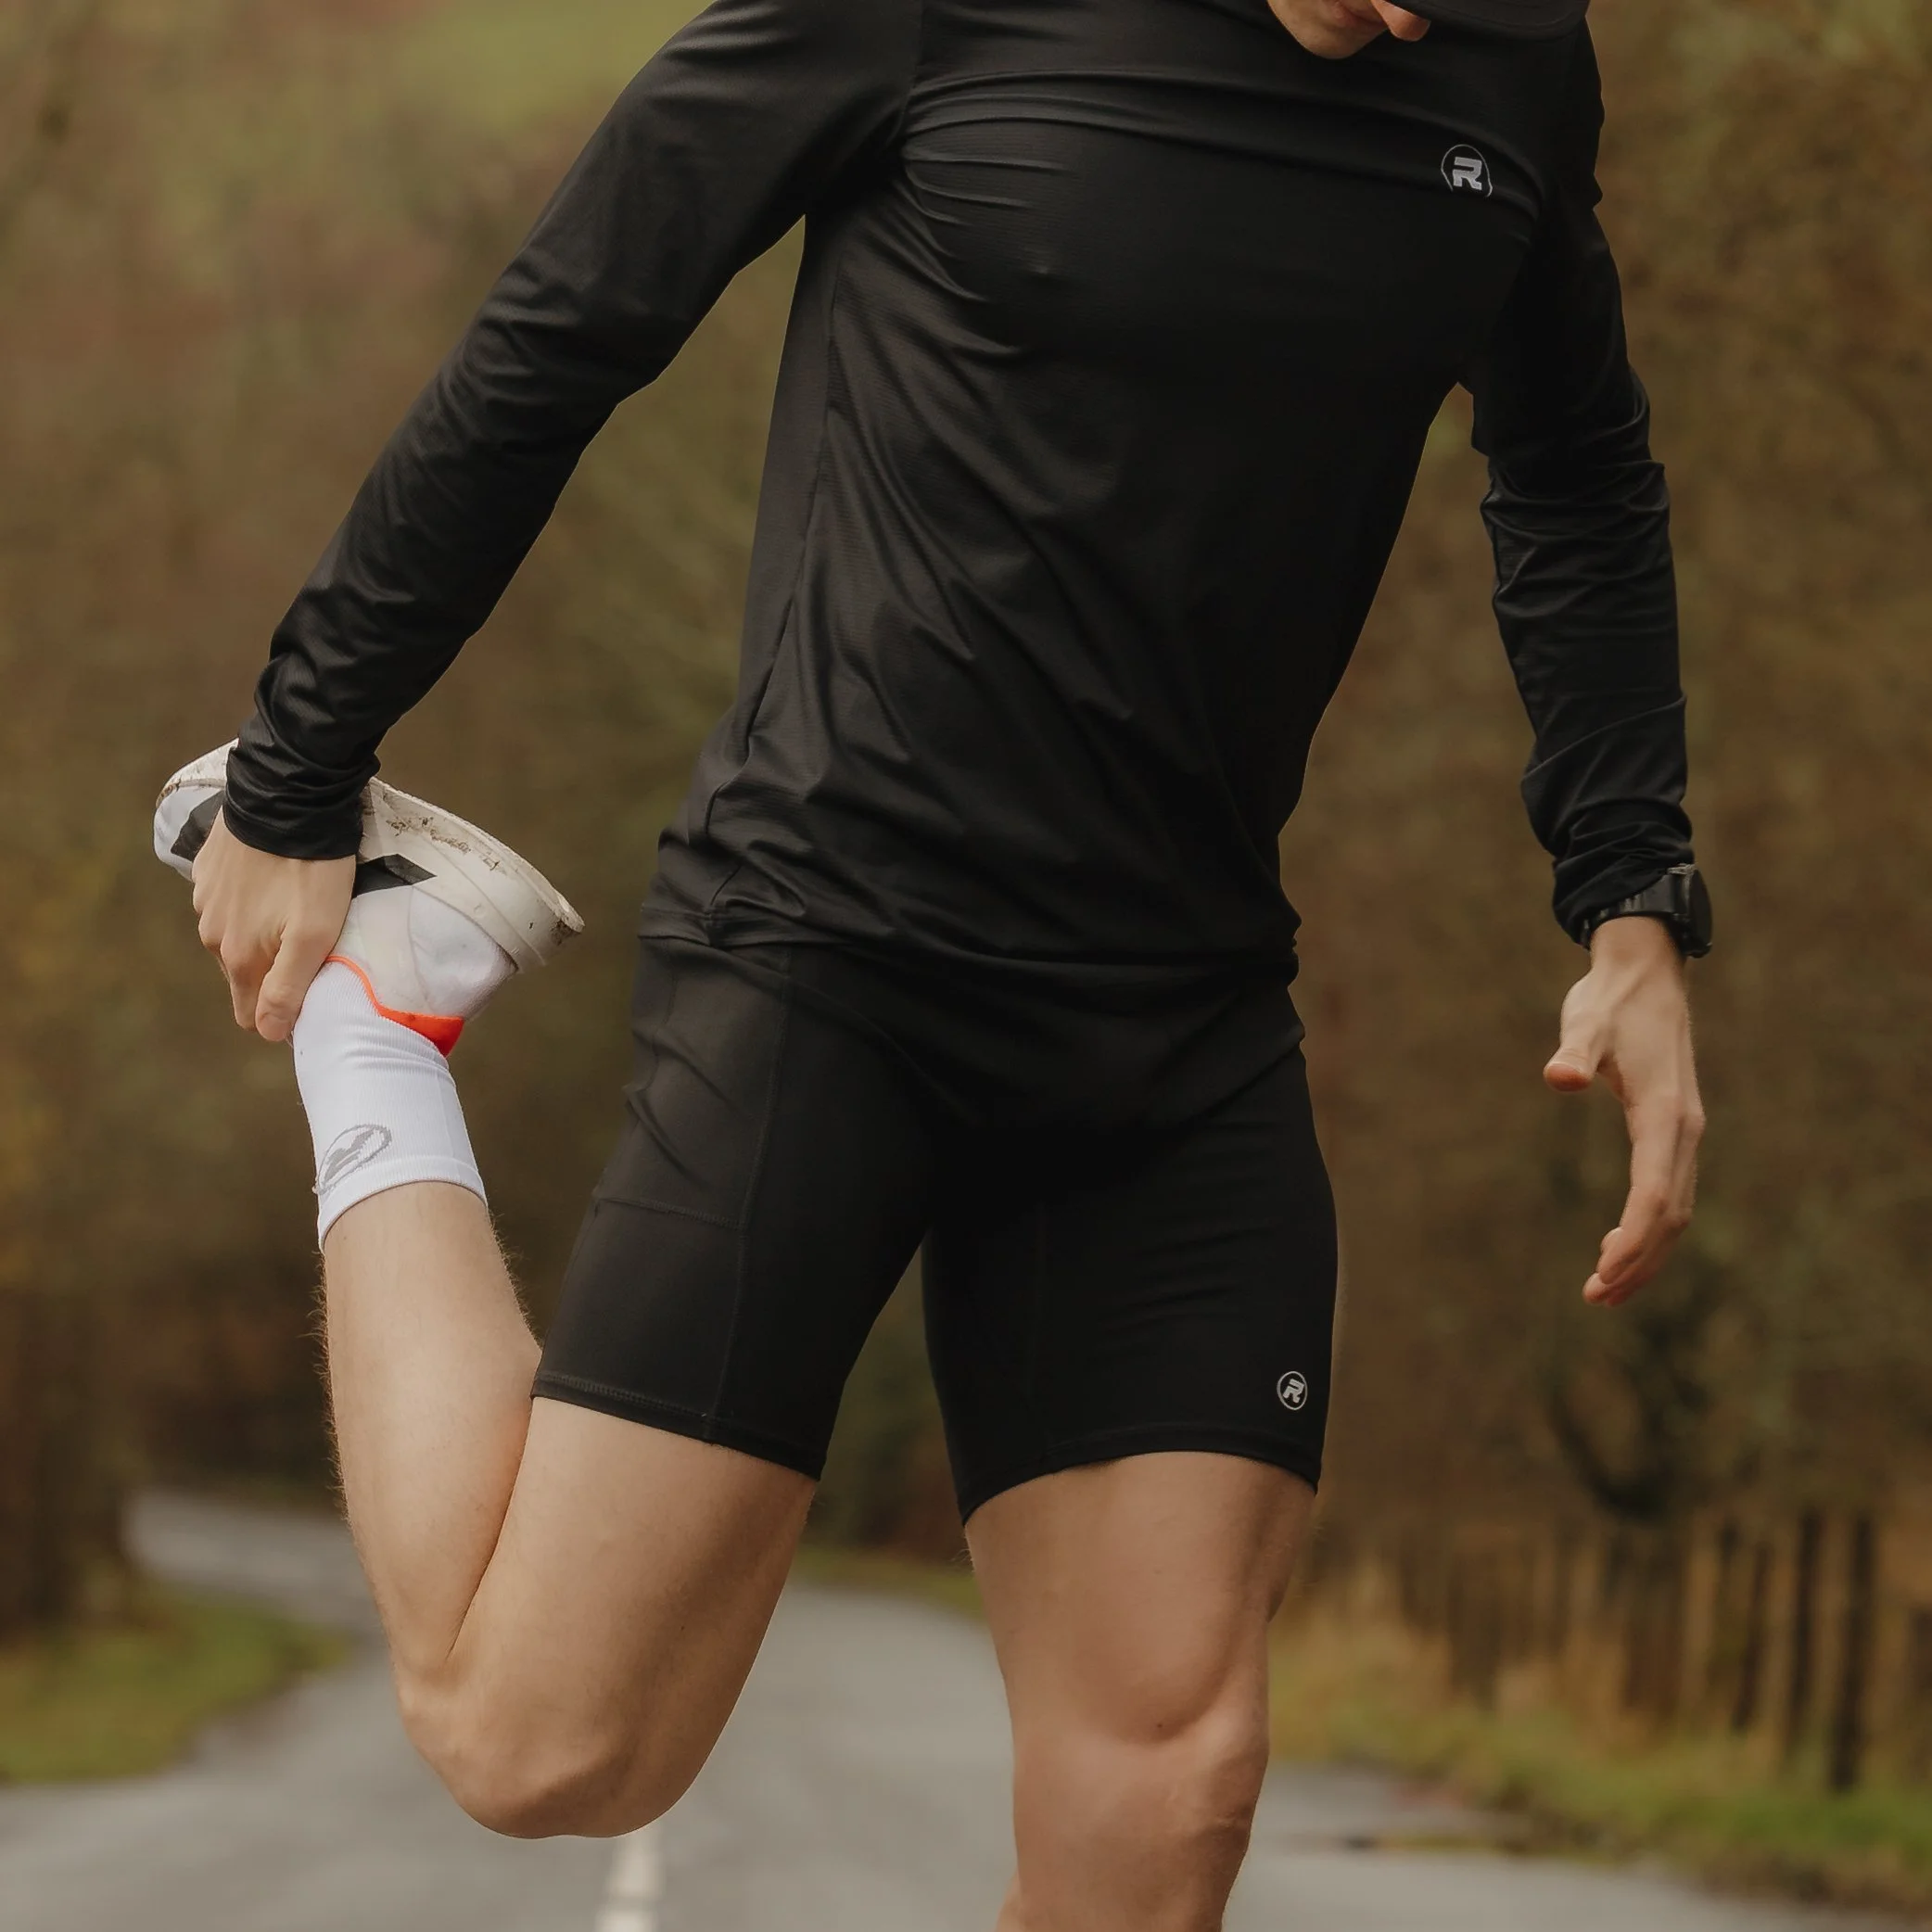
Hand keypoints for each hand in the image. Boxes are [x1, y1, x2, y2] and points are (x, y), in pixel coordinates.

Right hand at [192, 812, 354, 1041]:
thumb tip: (268, 1033)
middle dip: (273, 972)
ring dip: (261, 932)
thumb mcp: (314, 935)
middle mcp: (211, 934)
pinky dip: (249, 899)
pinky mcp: (207, 870)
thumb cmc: (312, 871)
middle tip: (312, 947)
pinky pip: (228, 900)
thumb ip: (288, 988)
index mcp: (237, 957)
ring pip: (234, 936)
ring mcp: (205, 900)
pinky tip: (274, 881)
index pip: (251, 1013)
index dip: (281, 1014)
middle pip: (245, 975)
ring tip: (297, 909)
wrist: (287, 800)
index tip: (311, 995)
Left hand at [1543, 916, 1703, 1307]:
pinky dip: (1649, 1227)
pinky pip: (1669, 1192)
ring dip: (1646, 1253)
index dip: (1634, 1238)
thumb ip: (1573, 1051)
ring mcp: (1685, 1132)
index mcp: (1667, 1115)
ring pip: (1675, 1210)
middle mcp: (1685, 1130)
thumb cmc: (1610, 1001)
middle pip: (1671, 1215)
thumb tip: (1558, 1076)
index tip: (1604, 1271)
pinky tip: (1619, 1245)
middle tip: (1594, 1296)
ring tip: (1604, 1287)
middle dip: (1638, 1260)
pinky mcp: (1674, 1130)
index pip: (1655, 1193)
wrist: (1645, 973)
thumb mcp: (1585, 1023)